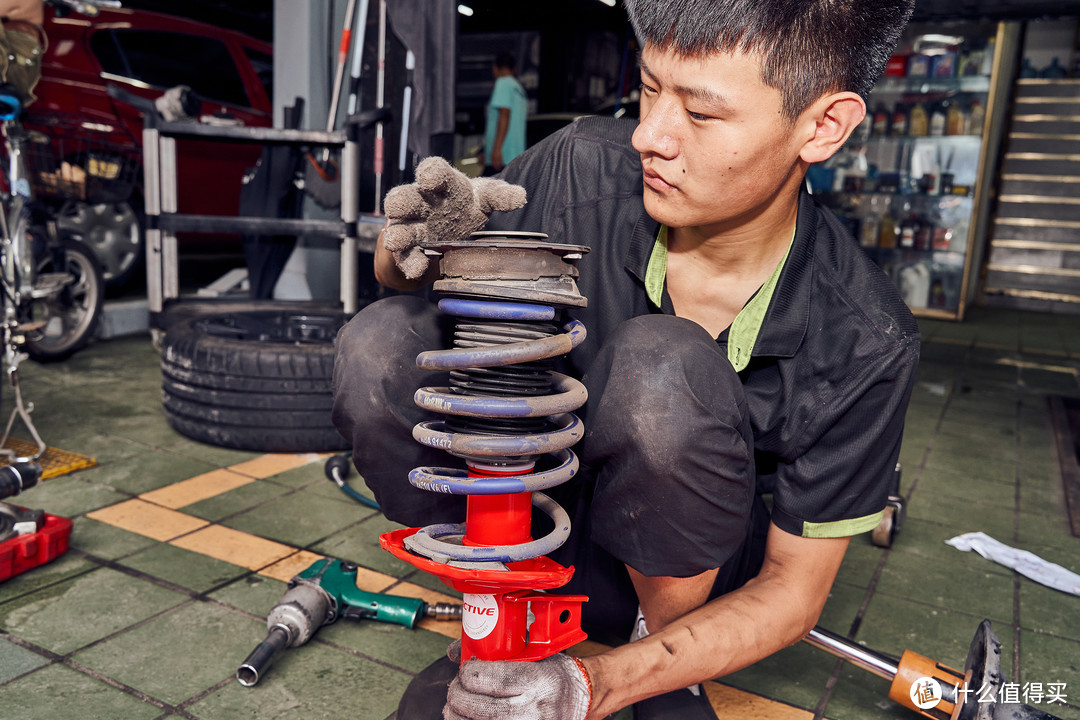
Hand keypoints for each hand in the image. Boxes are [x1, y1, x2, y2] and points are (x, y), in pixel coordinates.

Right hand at [382, 156, 526, 279]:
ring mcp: (414, 226)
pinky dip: (410, 263)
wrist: (451, 228)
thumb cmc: (466, 204)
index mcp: (442, 185)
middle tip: (396, 206)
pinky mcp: (412, 249)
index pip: (434, 172)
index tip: (428, 178)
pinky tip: (416, 269)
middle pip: (407, 198)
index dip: (430, 173)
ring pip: (400, 228)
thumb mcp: (485, 197)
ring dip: (397, 235)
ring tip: (396, 240)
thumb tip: (520, 196)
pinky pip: (407, 256)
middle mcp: (422, 203)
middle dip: (400, 201)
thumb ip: (500, 195)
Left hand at [443, 645, 591, 719]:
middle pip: (483, 708)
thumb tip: (456, 651)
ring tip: (457, 708)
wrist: (583, 697)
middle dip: (459, 698)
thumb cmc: (556, 675)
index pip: (495, 679)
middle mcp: (535, 708)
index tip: (464, 670)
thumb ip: (496, 651)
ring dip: (460, 718)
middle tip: (455, 691)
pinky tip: (470, 719)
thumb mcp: (533, 654)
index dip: (470, 674)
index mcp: (538, 680)